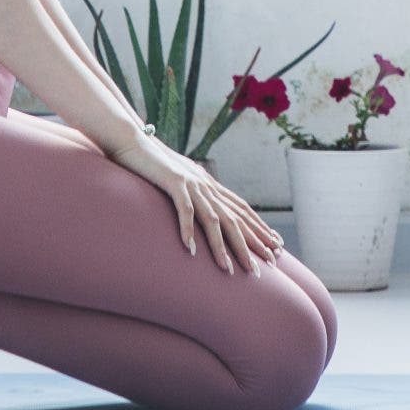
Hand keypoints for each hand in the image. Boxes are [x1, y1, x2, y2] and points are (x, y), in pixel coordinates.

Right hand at [104, 131, 285, 274]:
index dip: (260, 229)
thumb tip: (204, 212)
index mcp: (210, 185)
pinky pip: (184, 210)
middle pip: (234, 219)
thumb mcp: (181, 181)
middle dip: (250, 244)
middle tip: (263, 267)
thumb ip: (195, 194)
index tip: (275, 246)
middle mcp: (206, 185)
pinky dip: (188, 230)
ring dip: (221, 246)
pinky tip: (191, 249)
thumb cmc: (155, 163)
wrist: (133, 140)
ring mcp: (191, 184)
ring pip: (213, 219)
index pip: (242, 210)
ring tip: (228, 269)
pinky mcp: (173, 182)